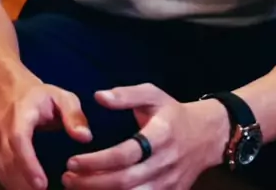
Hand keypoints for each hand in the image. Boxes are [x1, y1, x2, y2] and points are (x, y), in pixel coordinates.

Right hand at [0, 70, 92, 189]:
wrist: (6, 90)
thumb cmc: (39, 96)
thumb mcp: (61, 97)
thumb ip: (74, 116)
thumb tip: (85, 137)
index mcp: (20, 113)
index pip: (19, 140)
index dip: (28, 164)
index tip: (41, 184)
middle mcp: (0, 127)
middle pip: (8, 160)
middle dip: (24, 182)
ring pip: (0, 169)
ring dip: (17, 185)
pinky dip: (8, 182)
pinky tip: (23, 188)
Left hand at [61, 82, 228, 189]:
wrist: (207, 135)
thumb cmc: (173, 112)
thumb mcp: (153, 95)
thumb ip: (126, 95)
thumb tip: (98, 97)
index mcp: (160, 134)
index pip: (125, 153)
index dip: (97, 161)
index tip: (72, 160)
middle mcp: (165, 162)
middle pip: (124, 181)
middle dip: (92, 182)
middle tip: (67, 178)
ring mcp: (169, 183)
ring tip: (77, 187)